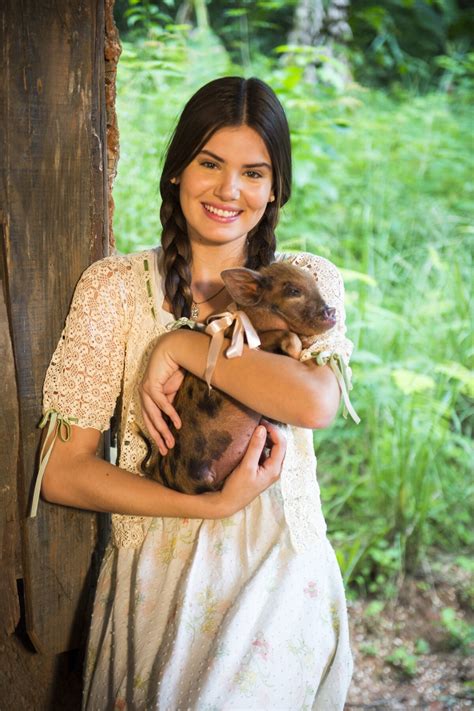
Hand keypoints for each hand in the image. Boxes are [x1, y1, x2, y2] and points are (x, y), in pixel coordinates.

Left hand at [140, 333, 184, 455]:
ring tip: (171, 441)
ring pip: (153, 415)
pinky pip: (160, 403)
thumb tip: (175, 420)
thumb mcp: (175, 391)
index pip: (151, 420)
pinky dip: (169, 413)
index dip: (158, 434)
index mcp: (148, 398)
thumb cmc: (174, 369)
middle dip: (159, 437)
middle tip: (167, 450)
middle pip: (150, 421)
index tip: (166, 448)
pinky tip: (177, 423)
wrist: (173, 350)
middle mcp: (143, 395)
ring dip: (163, 430)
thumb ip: (172, 403)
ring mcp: (145, 390)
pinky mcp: (150, 384)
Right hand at [218, 420, 286, 515]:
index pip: (281, 443)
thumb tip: (262, 429)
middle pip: (280, 445)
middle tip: (258, 423)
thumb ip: (255, 447)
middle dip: (271, 432)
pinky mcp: (262, 469)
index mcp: (274, 468)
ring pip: (274, 448)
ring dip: (267, 438)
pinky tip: (252, 440)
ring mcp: (269, 469)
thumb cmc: (237, 487)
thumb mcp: (246, 466)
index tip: (261, 422)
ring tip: (255, 429)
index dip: (273, 430)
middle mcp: (275, 469)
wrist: (229, 502)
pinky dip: (262, 444)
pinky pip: (267, 453)